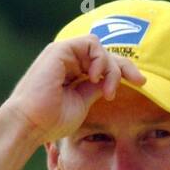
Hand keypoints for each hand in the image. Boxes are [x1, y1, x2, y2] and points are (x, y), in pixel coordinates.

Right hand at [0, 37, 145, 142]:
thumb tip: (110, 80)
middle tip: (139, 81)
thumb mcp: (81, 104)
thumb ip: (94, 89)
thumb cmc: (49, 122)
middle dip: (125, 66)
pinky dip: (100, 58)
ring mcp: (63, 54)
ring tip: (108, 91)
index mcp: (71, 73)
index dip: (123, 71)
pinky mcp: (59, 50)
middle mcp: (66, 60)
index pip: (102, 64)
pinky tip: (97, 77)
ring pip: (100, 48)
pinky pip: (91, 43)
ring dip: (111, 67)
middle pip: (105, 54)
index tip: (141, 83)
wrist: (28, 125)